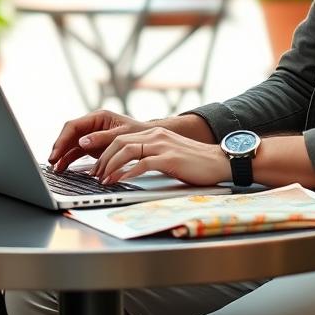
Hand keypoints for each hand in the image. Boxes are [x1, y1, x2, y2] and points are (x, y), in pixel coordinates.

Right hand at [48, 109, 148, 172]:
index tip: (57, 152)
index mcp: (98, 117)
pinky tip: (62, 167)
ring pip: (71, 144)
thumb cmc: (138, 133)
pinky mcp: (92, 146)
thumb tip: (82, 142)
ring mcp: (91, 135)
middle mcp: (92, 125)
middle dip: (59, 147)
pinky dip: (69, 159)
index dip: (63, 139)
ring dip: (62, 155)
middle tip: (52, 161)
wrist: (147, 139)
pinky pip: (76, 151)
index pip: (74, 126)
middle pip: (69, 135)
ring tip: (55, 167)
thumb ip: (102, 138)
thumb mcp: (122, 135)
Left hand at [92, 126, 230, 186]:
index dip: (105, 152)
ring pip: (128, 151)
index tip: (97, 167)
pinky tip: (120, 181)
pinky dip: (128, 173)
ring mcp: (163, 146)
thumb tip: (131, 166)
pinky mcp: (170, 159)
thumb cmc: (196, 162)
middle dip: (103, 159)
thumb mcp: (169, 153)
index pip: (121, 138)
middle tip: (94, 175)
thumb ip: (152, 155)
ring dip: (111, 166)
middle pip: (120, 142)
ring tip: (103, 179)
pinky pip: (143, 164)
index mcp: (155, 133)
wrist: (220, 161)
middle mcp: (157, 135)